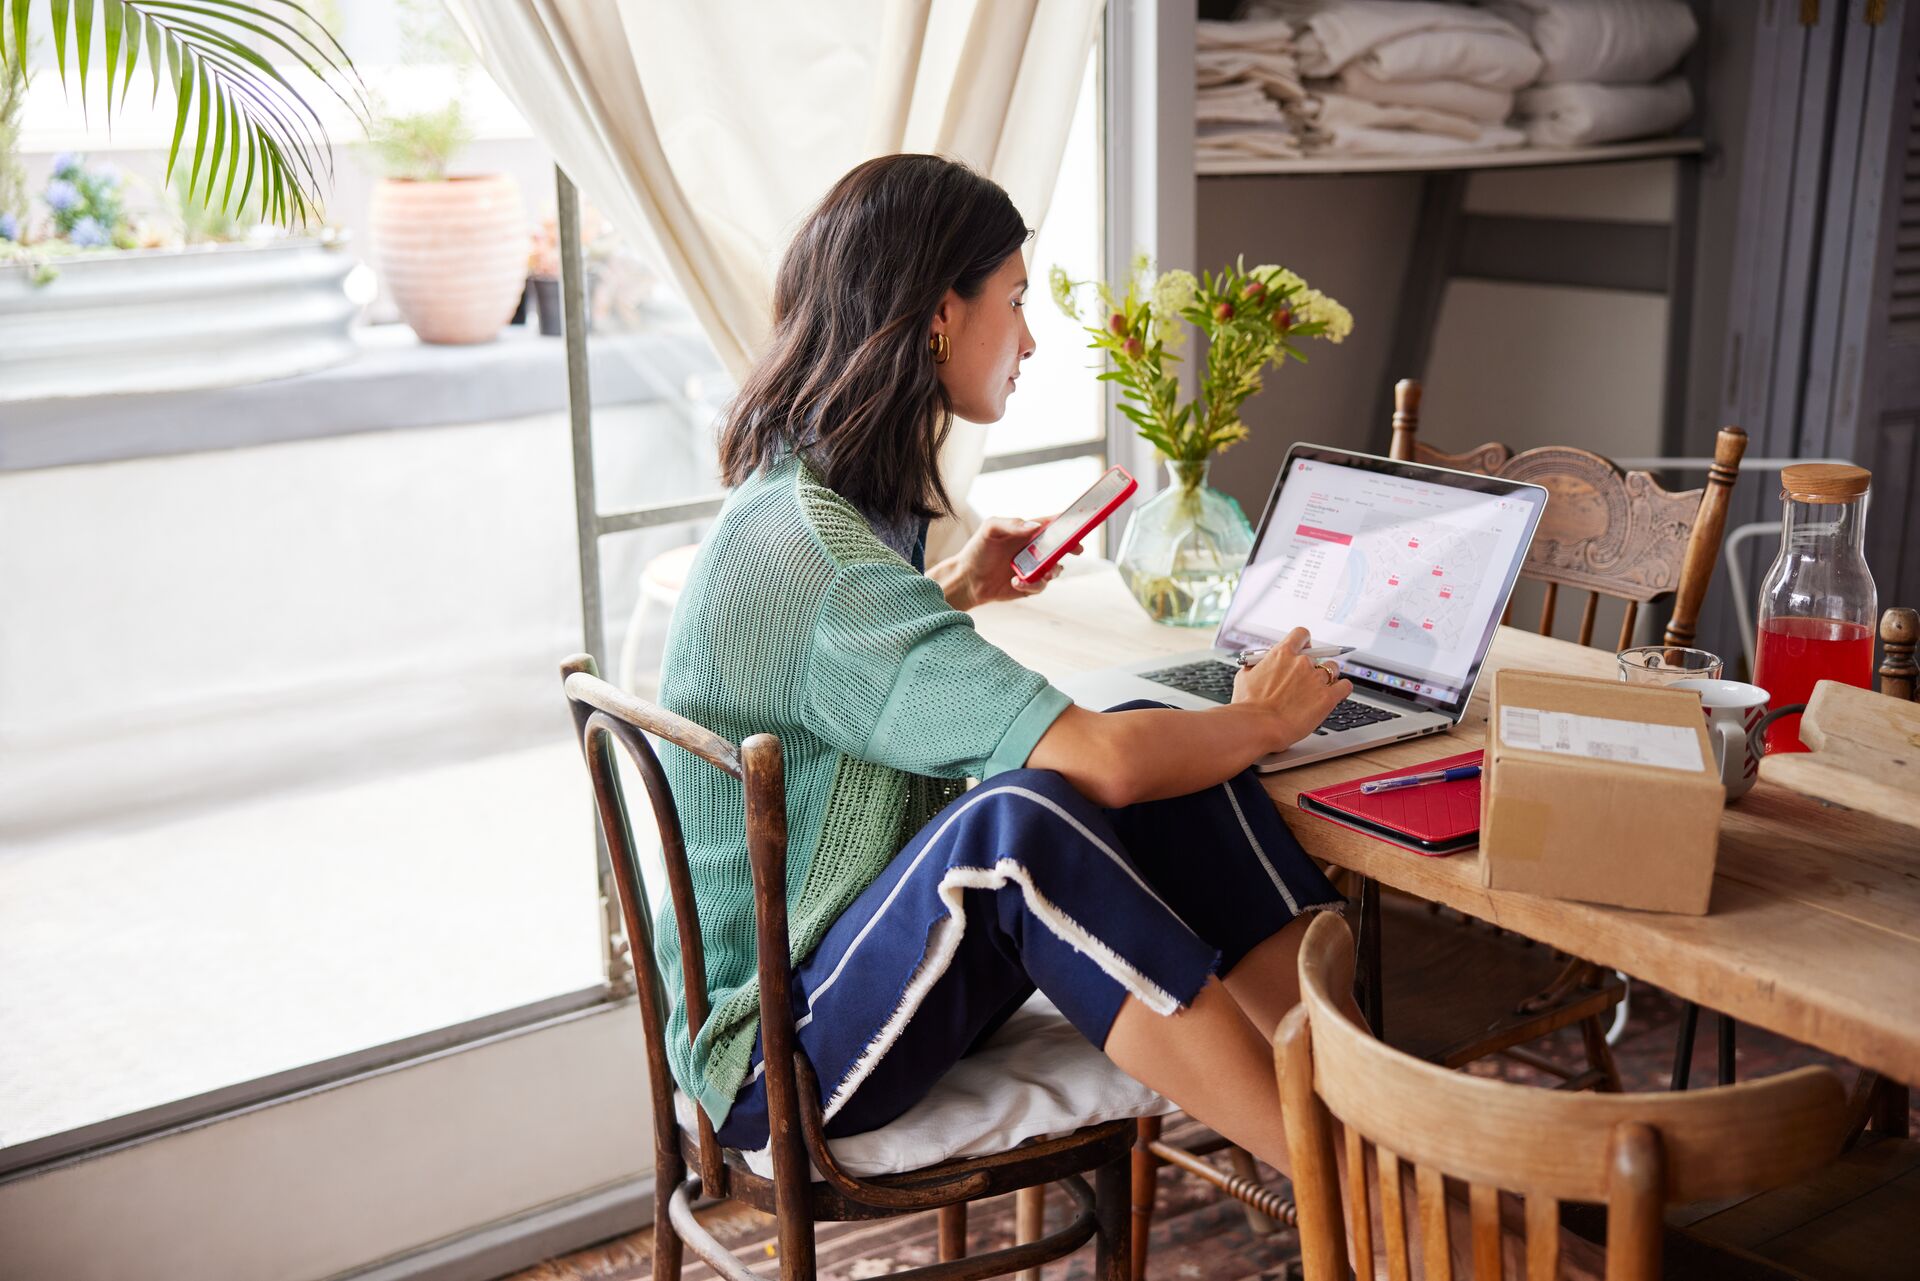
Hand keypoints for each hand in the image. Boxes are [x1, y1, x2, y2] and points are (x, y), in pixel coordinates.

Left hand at [931, 516, 1082, 609]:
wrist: (967, 579)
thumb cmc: (978, 549)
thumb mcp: (991, 529)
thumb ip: (1013, 524)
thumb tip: (1036, 526)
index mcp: (1028, 531)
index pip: (1053, 523)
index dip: (1069, 522)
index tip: (1081, 522)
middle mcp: (1034, 548)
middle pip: (1061, 546)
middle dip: (1072, 547)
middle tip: (1076, 549)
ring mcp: (1034, 567)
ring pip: (1055, 569)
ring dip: (1051, 571)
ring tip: (1040, 574)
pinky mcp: (1030, 584)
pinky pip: (1041, 585)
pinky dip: (1031, 584)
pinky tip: (1015, 582)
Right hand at [1231, 627, 1352, 749]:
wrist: (1258, 726)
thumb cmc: (1247, 706)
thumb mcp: (1244, 677)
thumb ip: (1257, 666)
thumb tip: (1260, 665)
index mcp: (1282, 653)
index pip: (1301, 634)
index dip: (1304, 642)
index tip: (1304, 649)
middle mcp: (1302, 662)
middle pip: (1319, 655)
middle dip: (1314, 666)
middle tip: (1307, 679)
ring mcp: (1316, 679)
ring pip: (1333, 669)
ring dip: (1328, 677)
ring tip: (1320, 689)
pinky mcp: (1328, 697)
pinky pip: (1345, 686)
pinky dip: (1342, 689)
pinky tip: (1337, 693)